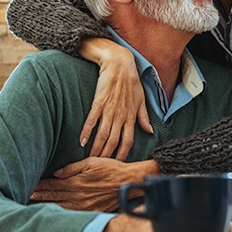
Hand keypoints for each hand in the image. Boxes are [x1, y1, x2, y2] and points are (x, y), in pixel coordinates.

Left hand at [31, 158, 158, 211]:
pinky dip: (61, 212)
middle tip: (28, 194)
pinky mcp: (91, 211)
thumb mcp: (92, 162)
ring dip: (48, 204)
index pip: (53, 185)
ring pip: (61, 207)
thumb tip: (57, 173)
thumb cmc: (111, 168)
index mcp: (77, 182)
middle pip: (54, 196)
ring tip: (36, 203)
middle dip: (40, 195)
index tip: (32, 184)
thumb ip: (72, 168)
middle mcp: (78, 195)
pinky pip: (72, 213)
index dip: (41, 185)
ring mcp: (84, 205)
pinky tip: (55, 211)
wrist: (128, 182)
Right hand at [77, 38, 152, 159]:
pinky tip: (81, 142)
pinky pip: (92, 120)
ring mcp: (110, 109)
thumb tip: (149, 131)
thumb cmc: (131, 81)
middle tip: (100, 167)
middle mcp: (121, 115)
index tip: (118, 165)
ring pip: (103, 134)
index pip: (129, 140)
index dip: (123, 154)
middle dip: (108, 156)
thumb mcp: (141, 99)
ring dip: (97, 148)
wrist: (119, 63)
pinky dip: (87, 132)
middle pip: (114, 141)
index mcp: (132, 116)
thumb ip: (143, 117)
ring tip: (90, 160)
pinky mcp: (99, 101)